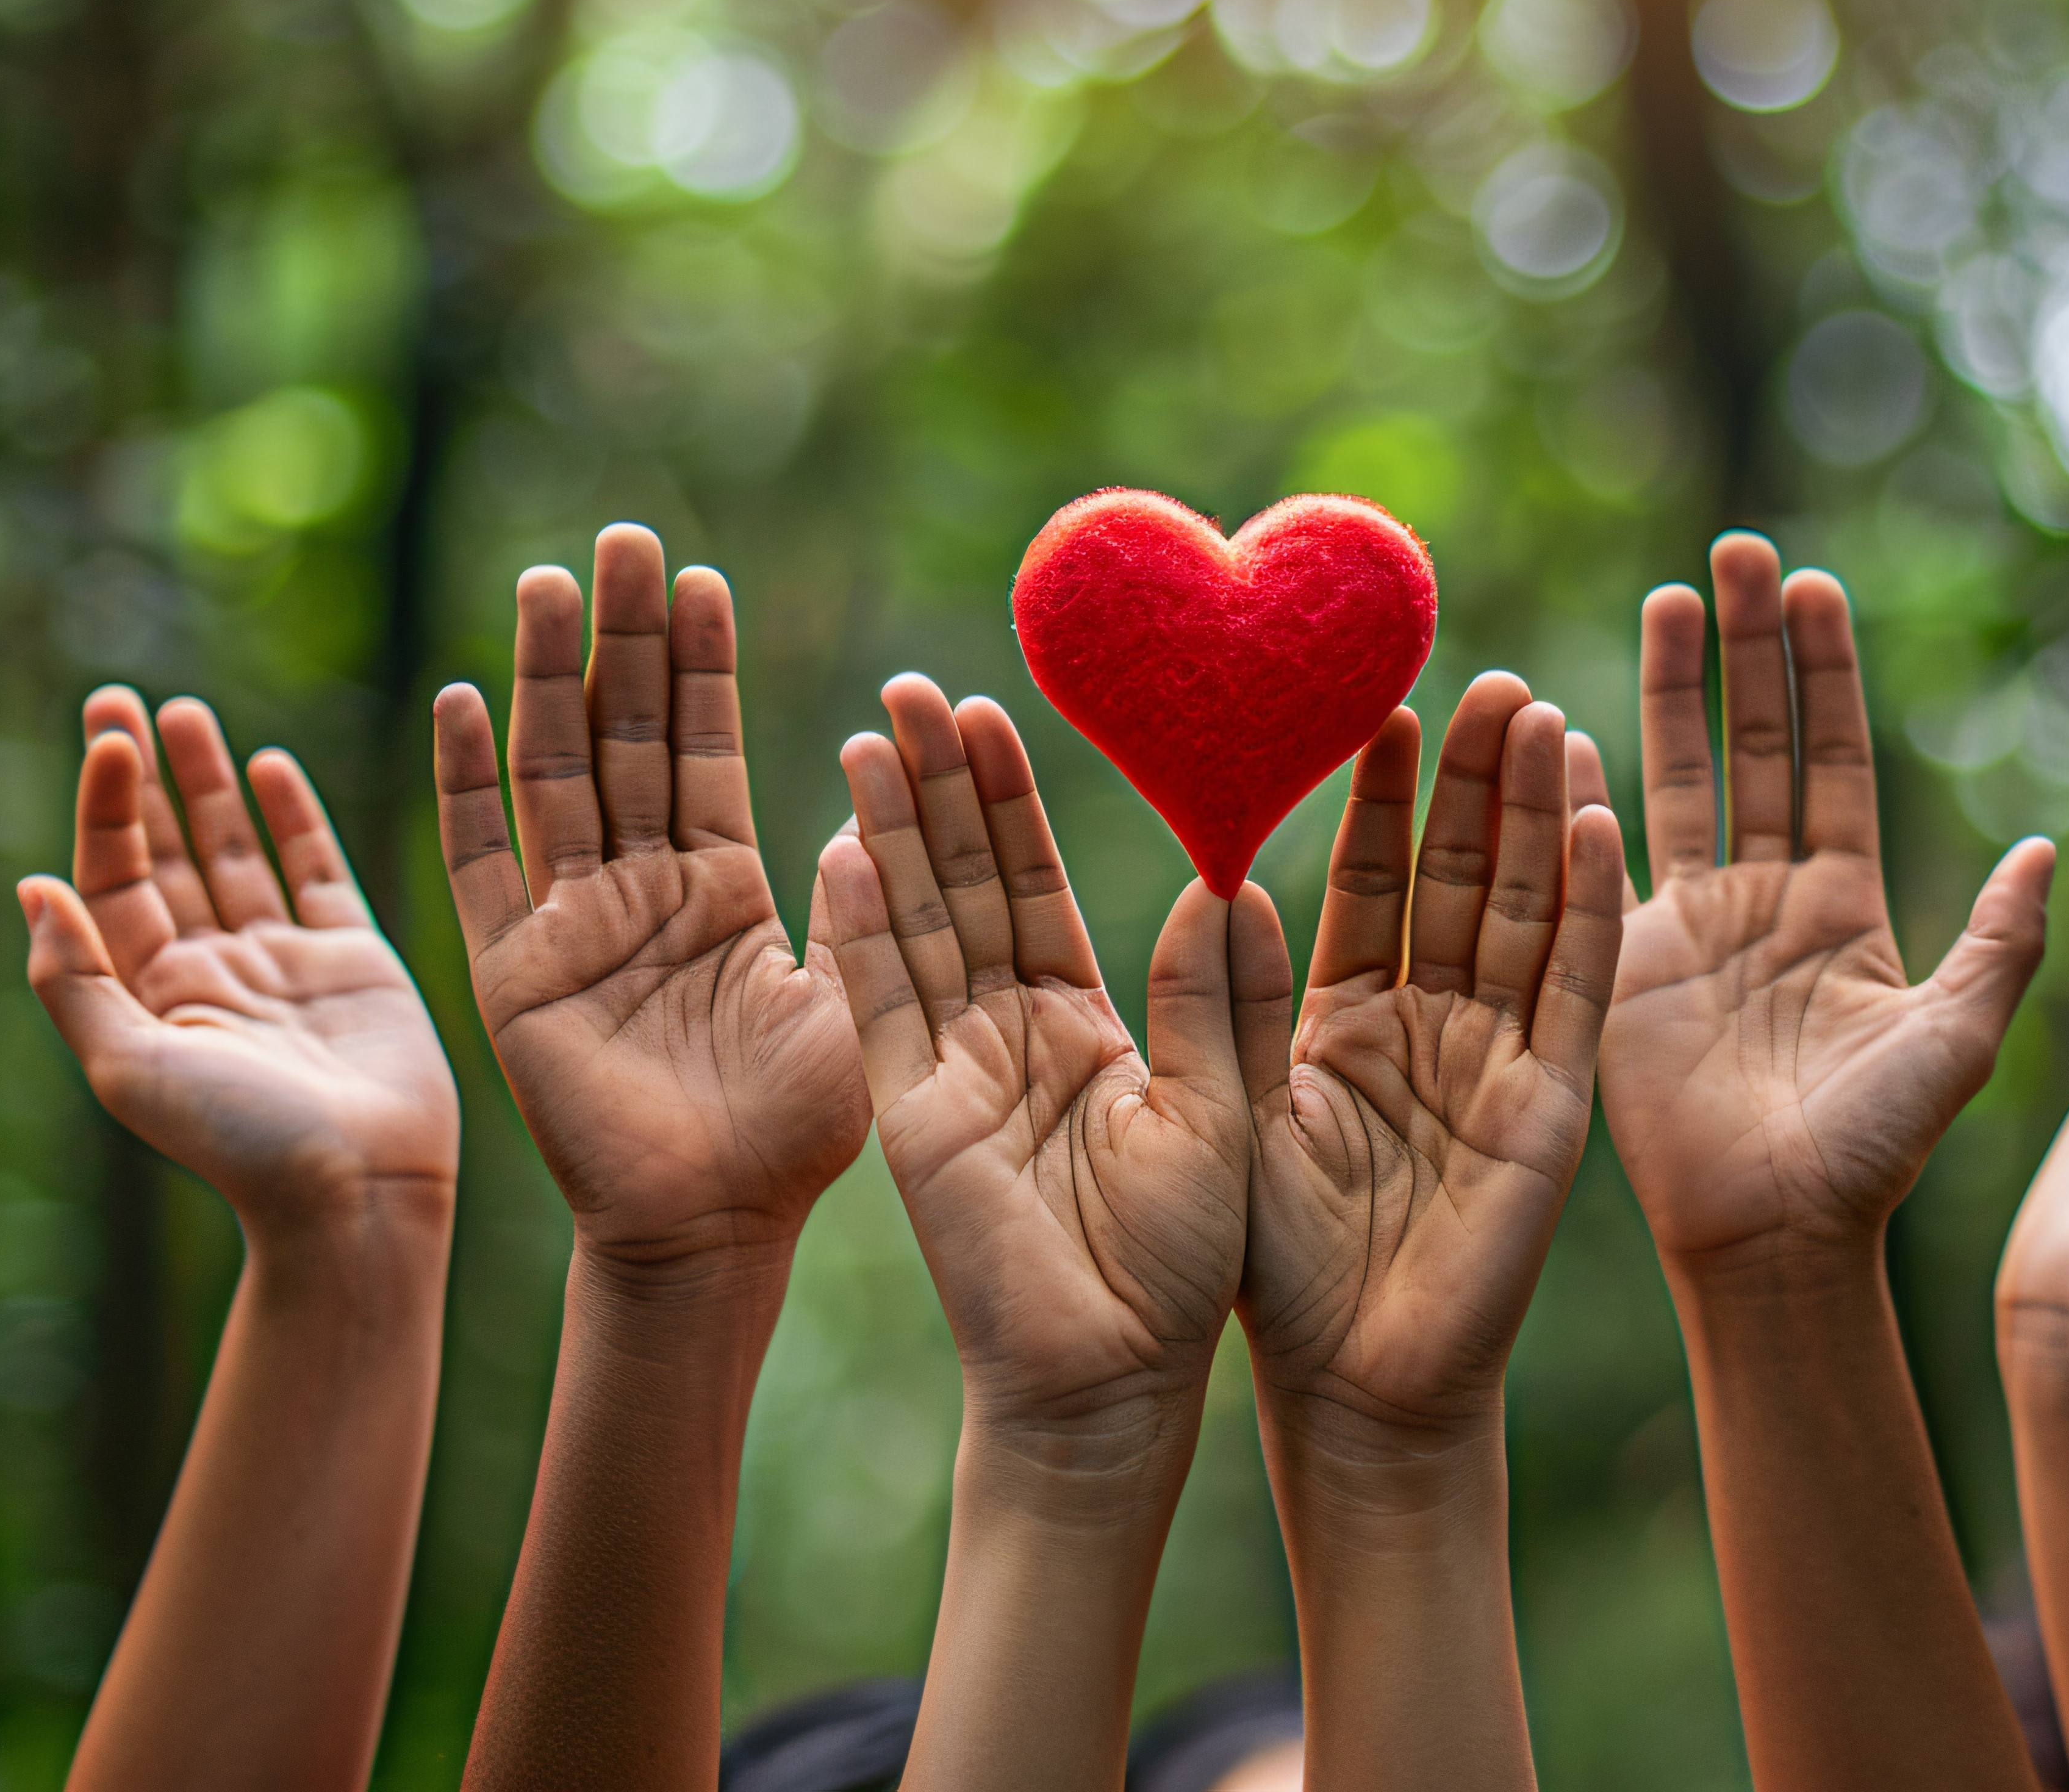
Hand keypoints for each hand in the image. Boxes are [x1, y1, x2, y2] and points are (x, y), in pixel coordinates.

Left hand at [21, 688, 456, 1231]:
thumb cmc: (240, 1143)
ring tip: (186, 713)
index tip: (111, 737)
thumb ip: (75, 979)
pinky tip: (270, 766)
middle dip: (141, 780)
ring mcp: (281, 963)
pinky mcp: (352, 961)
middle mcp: (209, 970)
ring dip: (207, 785)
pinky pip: (316, 873)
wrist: (357, 1190)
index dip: (107, 806)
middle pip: (163, 855)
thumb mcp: (129, 1067)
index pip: (114, 877)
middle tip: (118, 700)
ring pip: (234, 853)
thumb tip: (31, 886)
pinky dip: (294, 819)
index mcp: (150, 994)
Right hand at [433, 524, 866, 1267]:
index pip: (703, 748)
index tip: (698, 576)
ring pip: (552, 773)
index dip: (699, 664)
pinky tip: (455, 700)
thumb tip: (877, 806)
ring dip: (544, 677)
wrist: (715, 1229)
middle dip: (621, 638)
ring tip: (546, 580)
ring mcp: (570, 925)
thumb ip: (865, 904)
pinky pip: (479, 863)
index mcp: (721, 889)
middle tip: (623, 537)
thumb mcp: (859, 999)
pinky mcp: (515, 973)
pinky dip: (463, 783)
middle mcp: (639, 891)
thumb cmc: (798, 1136)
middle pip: (623, 735)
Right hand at [819, 677, 1262, 1437]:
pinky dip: (858, 935)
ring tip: (872, 734)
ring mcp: (949, 1071)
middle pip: (958, 885)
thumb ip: (1218, 998)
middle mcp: (1005, 1034)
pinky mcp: (912, 1118)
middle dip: (933, 788)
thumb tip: (1229, 879)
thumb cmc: (1181, 1266)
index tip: (989, 709)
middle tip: (911, 688)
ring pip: (911, 927)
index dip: (1007, 801)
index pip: (1032, 886)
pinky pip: (879, 1010)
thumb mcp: (1221, 1109)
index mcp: (1082, 1024)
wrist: (1116, 1381)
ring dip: (888, 833)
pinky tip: (839, 849)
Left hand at [1242, 672, 1623, 1439]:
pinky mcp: (1549, 1105)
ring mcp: (1500, 1061)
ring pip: (1527, 912)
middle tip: (1485, 676)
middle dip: (1476, 781)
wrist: (1347, 1386)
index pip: (1375, 883)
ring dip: (1538, 817)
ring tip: (1541, 714)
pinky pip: (1572, 992)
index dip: (1384, 797)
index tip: (1381, 707)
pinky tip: (1597, 821)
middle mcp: (1433, 1027)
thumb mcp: (1227, 1115)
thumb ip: (1226, 1004)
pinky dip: (1589, 909)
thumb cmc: (1273, 1272)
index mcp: (1351, 1024)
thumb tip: (1219, 881)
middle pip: (1463, 877)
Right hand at [1600, 534, 2054, 1267]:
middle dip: (1747, 646)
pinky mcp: (1625, 962)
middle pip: (1756, 742)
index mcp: (1848, 904)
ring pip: (1682, 777)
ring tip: (1669, 597)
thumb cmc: (1875, 1152)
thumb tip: (2047, 848)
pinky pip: (1601, 857)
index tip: (1814, 587)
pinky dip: (1582, 792)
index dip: (1824, 673)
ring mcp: (1692, 927)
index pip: (1834, 758)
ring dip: (1671, 688)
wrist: (1777, 1233)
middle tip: (1739, 552)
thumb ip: (2001, 943)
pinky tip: (1566, 724)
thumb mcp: (1958, 1040)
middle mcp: (1769, 899)